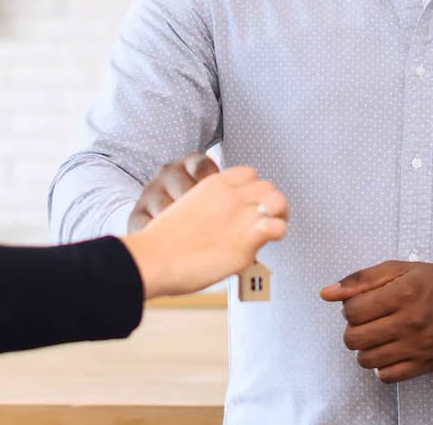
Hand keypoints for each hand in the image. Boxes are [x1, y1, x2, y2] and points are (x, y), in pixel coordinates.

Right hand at [120, 166, 287, 297]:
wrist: (154, 258)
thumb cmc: (165, 242)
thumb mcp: (186, 209)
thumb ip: (208, 208)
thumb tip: (218, 222)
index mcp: (214, 183)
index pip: (248, 174)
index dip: (252, 190)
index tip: (249, 205)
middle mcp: (231, 194)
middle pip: (267, 186)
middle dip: (267, 203)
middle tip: (263, 221)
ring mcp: (241, 214)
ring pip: (278, 201)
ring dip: (278, 215)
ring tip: (270, 231)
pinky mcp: (247, 238)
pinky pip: (277, 226)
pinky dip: (276, 233)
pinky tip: (265, 242)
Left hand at [319, 262, 432, 382]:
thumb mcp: (401, 268)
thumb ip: (361, 279)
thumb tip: (327, 293)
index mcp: (404, 293)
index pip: (352, 311)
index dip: (350, 307)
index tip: (362, 304)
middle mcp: (411, 322)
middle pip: (354, 337)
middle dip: (353, 328)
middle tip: (368, 320)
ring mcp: (419, 347)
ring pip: (366, 359)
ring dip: (365, 348)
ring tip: (378, 335)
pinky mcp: (426, 365)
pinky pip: (386, 376)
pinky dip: (382, 366)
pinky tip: (390, 350)